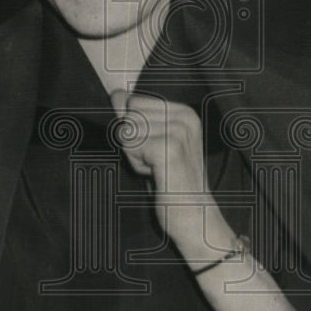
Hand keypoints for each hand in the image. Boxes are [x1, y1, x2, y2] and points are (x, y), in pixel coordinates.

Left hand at [109, 91, 232, 262]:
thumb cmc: (171, 182)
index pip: (134, 101)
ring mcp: (179, 131)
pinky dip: (136, 164)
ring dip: (134, 155)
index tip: (155, 151)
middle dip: (133, 142)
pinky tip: (156, 175)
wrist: (194, 217)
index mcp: (185, 112)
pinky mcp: (169, 148)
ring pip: (126, 130)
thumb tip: (116, 93)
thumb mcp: (151, 143)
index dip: (135, 128)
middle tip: (156, 163)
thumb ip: (134, 116)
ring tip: (157, 170)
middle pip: (129, 114)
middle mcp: (185, 116)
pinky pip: (129, 145)